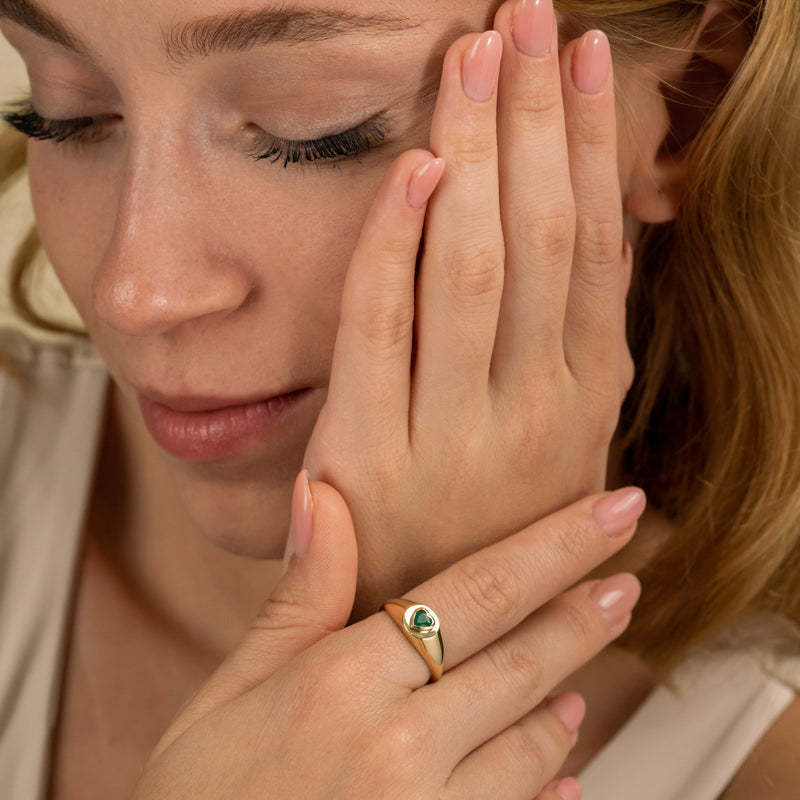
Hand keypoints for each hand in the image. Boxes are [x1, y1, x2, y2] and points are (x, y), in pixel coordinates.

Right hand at [133, 475, 643, 799]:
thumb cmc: (199, 796)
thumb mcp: (232, 686)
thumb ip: (299, 593)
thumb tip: (321, 490)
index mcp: (341, 680)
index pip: (476, 591)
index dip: (555, 547)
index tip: (615, 512)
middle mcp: (396, 746)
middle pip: (521, 659)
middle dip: (585, 616)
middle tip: (628, 582)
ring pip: (533, 742)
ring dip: (562, 703)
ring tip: (579, 680)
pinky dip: (549, 788)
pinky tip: (563, 773)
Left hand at [304, 0, 632, 614]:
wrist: (441, 638)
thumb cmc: (502, 532)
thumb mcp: (571, 445)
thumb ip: (580, 350)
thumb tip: (600, 238)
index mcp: (586, 398)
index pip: (597, 244)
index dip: (593, 144)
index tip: (588, 60)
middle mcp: (533, 406)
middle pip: (540, 232)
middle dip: (535, 115)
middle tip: (528, 16)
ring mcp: (451, 428)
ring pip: (471, 261)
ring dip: (475, 149)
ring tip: (478, 53)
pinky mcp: (370, 448)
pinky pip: (382, 324)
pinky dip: (394, 240)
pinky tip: (410, 163)